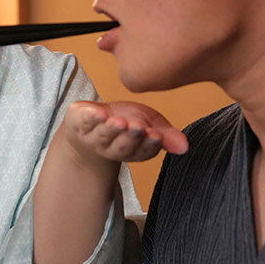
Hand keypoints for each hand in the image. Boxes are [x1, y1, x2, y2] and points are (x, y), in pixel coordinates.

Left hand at [64, 101, 187, 166]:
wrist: (94, 118)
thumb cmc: (127, 120)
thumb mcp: (151, 123)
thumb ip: (167, 134)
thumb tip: (186, 146)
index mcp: (134, 151)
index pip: (144, 150)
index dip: (149, 143)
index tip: (156, 134)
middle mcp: (113, 149)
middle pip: (123, 146)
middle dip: (130, 136)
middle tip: (137, 127)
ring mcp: (94, 139)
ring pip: (103, 137)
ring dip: (111, 129)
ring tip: (119, 121)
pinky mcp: (79, 125)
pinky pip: (84, 122)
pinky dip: (91, 118)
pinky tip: (99, 113)